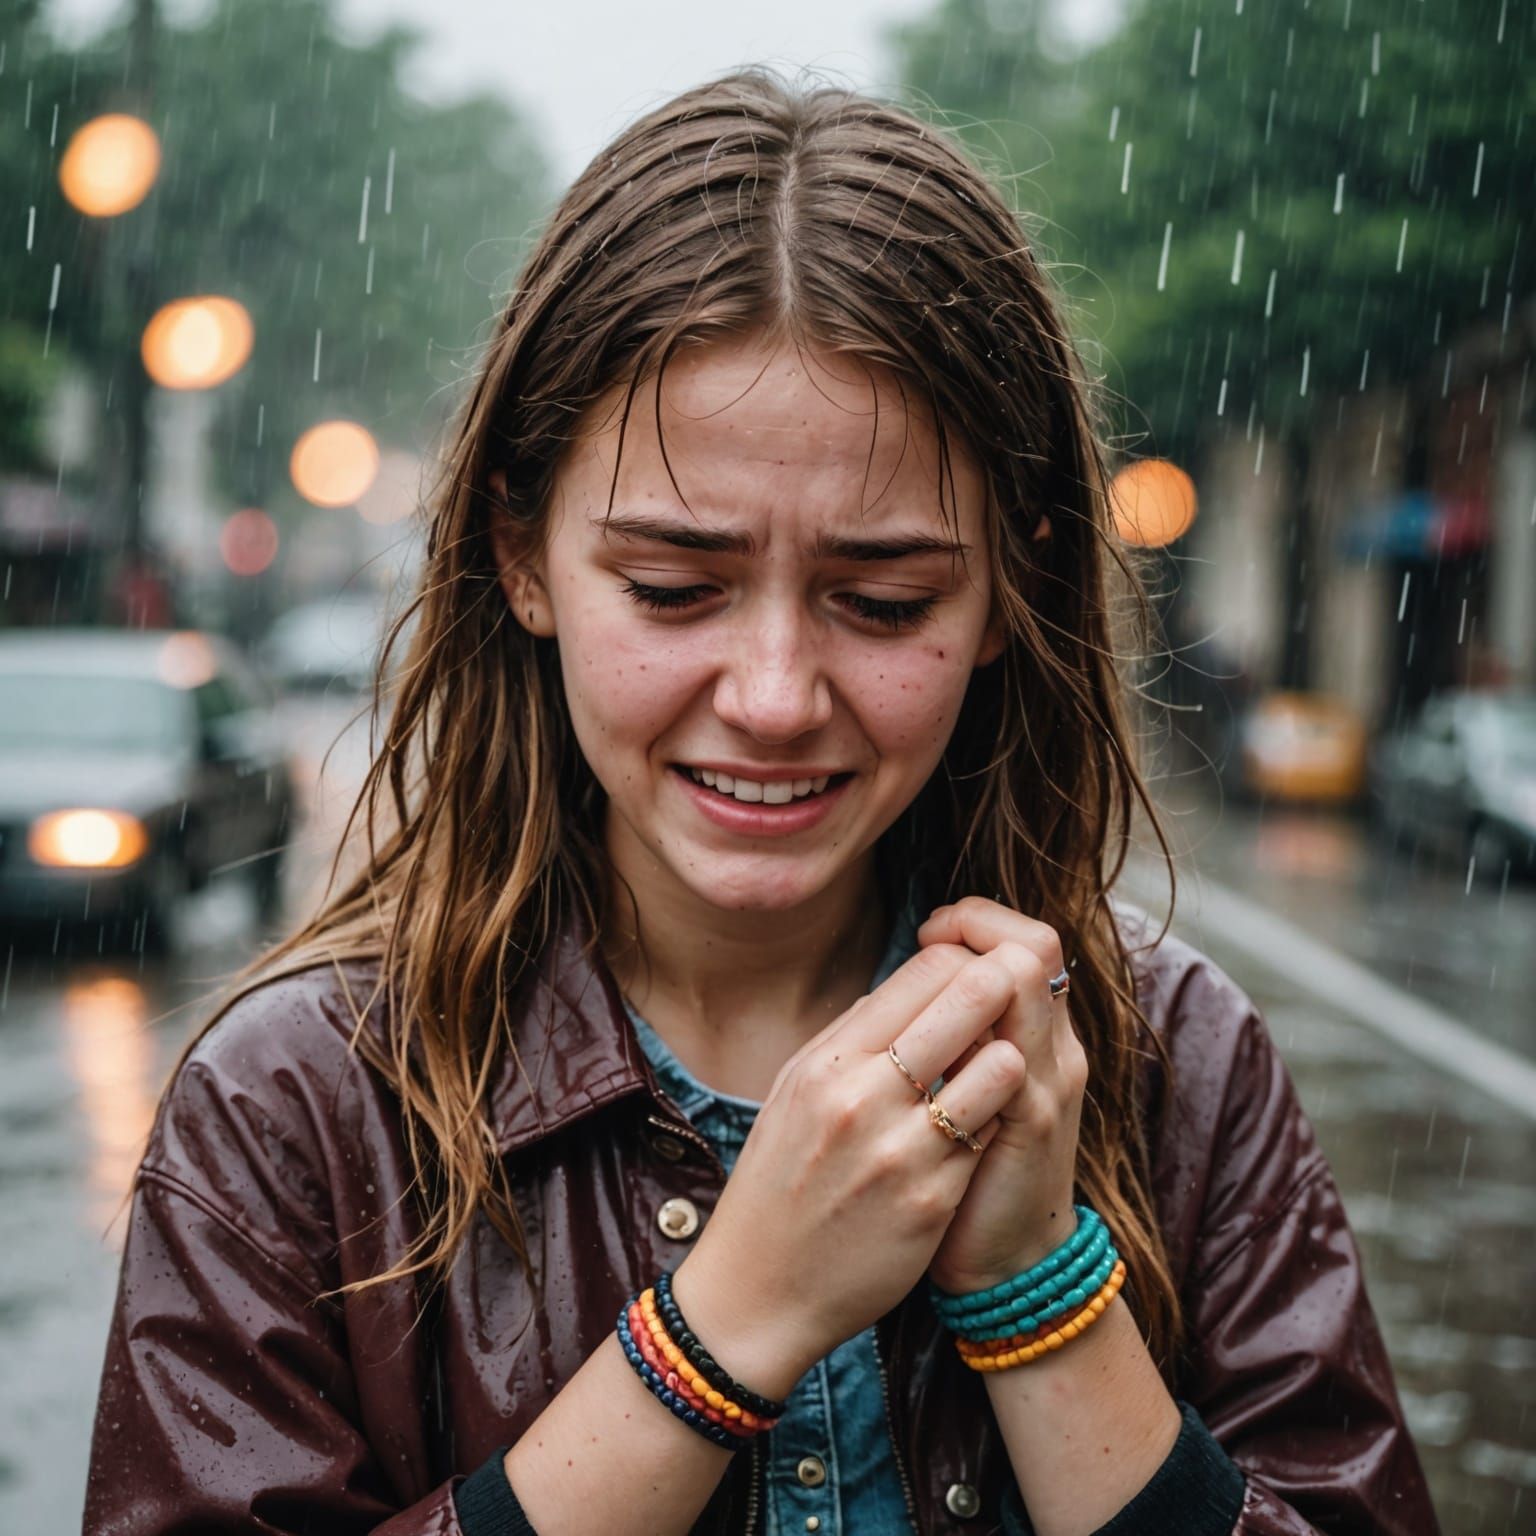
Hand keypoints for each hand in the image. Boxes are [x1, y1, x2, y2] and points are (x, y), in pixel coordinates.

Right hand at [671, 939, 1030, 1396]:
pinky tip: (986, 1127)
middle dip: (1002, 986)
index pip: (924, 970)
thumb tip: (914, 984)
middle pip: (967, 999)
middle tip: (1016, 994)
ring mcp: (902, 1151)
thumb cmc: (780, 1181)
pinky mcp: (934, 1201)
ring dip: (1009, 1058)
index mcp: (828, 1060)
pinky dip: (998, 1121)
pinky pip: (992, 1135)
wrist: (759, 1291)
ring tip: (1000, 1066)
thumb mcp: (796, 1090)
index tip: (974, 975)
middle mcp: (863, 1096)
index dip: (963, 962)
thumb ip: (853, 1035)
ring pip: (999, 1065)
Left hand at [916, 897, 1087, 1296]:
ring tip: (926, 979)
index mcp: (1037, 1035)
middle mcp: (1055, 1048)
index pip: (1022, 938)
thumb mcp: (960, 1091)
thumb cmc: (966, 1171)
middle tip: (927, 936)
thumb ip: (945, 1038)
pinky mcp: (1034, 1125)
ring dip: (969, 968)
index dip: (973, 920)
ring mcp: (1051, 1084)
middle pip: (1034, 944)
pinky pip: (1009, 1054)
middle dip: (975, 926)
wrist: (1004, 1266)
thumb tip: (899, 985)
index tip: (927, 930)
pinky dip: (966, 1035)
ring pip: (1026, 982)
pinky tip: (924, 1043)